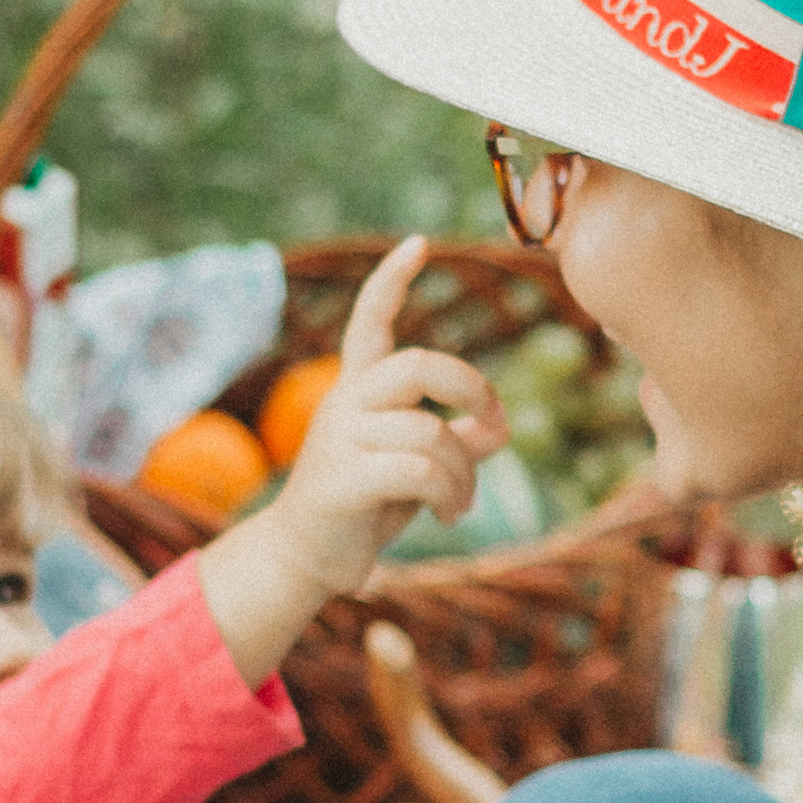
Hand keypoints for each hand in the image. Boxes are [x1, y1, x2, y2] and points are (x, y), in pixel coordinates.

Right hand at [198, 238, 508, 687]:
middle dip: (470, 387)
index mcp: (358, 390)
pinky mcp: (342, 481)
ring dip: (464, 473)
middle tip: (494, 421)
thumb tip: (498, 428)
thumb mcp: (414, 468)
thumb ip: (454, 441)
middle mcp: (346, 404)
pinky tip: (448, 513)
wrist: (304, 559)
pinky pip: (418, 470)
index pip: (370, 320)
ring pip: (430, 433)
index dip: (392, 281)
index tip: (418, 243)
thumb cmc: (362, 507)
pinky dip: (450, 493)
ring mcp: (341, 441)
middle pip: (417, 365)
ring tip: (461, 502)